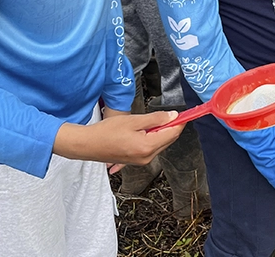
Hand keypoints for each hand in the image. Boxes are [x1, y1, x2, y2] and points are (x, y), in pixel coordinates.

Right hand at [53, 110, 182, 166]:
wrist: (89, 145)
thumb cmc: (107, 131)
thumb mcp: (134, 120)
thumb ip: (155, 119)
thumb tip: (173, 116)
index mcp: (148, 147)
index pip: (173, 134)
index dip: (180, 122)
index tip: (185, 113)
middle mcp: (147, 157)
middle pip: (168, 140)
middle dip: (169, 126)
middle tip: (165, 114)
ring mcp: (142, 161)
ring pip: (159, 144)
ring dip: (159, 132)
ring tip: (145, 122)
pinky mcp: (136, 161)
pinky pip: (150, 149)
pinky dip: (151, 139)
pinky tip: (143, 131)